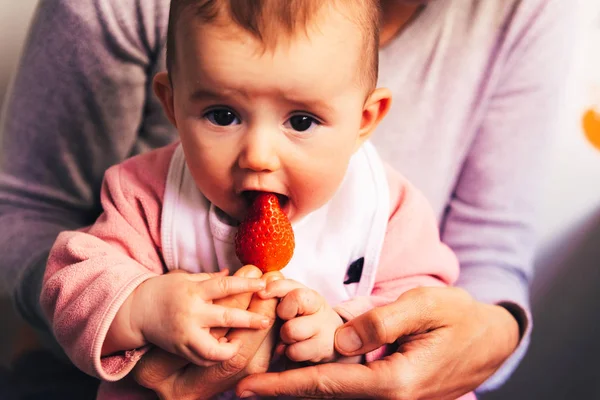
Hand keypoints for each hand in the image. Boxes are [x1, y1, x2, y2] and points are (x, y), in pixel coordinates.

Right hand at [130, 270, 268, 365]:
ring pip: (212, 348)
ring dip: (230, 348)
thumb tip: (233, 271)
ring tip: (240, 343)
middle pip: (225, 317)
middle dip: (249, 320)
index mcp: (195, 290)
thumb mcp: (186, 278)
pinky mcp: (180, 347)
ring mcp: (185, 333)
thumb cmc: (164, 290)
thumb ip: (210, 277)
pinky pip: (202, 357)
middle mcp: (191, 312)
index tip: (264, 284)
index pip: (224, 286)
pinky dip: (215, 356)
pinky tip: (225, 350)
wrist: (137, 310)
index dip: (246, 284)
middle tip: (266, 321)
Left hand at [237, 286, 519, 398]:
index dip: (283, 386)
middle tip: (242, 386)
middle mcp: (387, 395)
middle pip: (323, 394)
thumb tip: (339, 337)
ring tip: (262, 378)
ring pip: (334, 391)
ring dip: (299, 383)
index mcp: (393, 380)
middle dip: (282, 388)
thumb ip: (381, 321)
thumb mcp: (424, 306)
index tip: (246, 388)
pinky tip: (302, 366)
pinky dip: (322, 377)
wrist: (490, 339)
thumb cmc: (458, 317)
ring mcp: (389, 395)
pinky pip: (349, 385)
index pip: (326, 385)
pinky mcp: (390, 388)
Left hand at [260, 279, 343, 362]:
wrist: (333, 343)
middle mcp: (318, 306)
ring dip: (285, 336)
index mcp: (308, 293)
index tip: (262, 294)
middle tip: (285, 320)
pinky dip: (290, 352)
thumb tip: (260, 291)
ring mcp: (323, 326)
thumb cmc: (304, 322)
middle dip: (284, 311)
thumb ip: (279, 296)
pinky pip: (295, 351)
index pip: (291, 284)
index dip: (275, 287)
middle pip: (297, 298)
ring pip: (291, 329)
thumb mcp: (294, 307)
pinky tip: (295, 350)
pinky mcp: (324, 347)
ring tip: (290, 338)